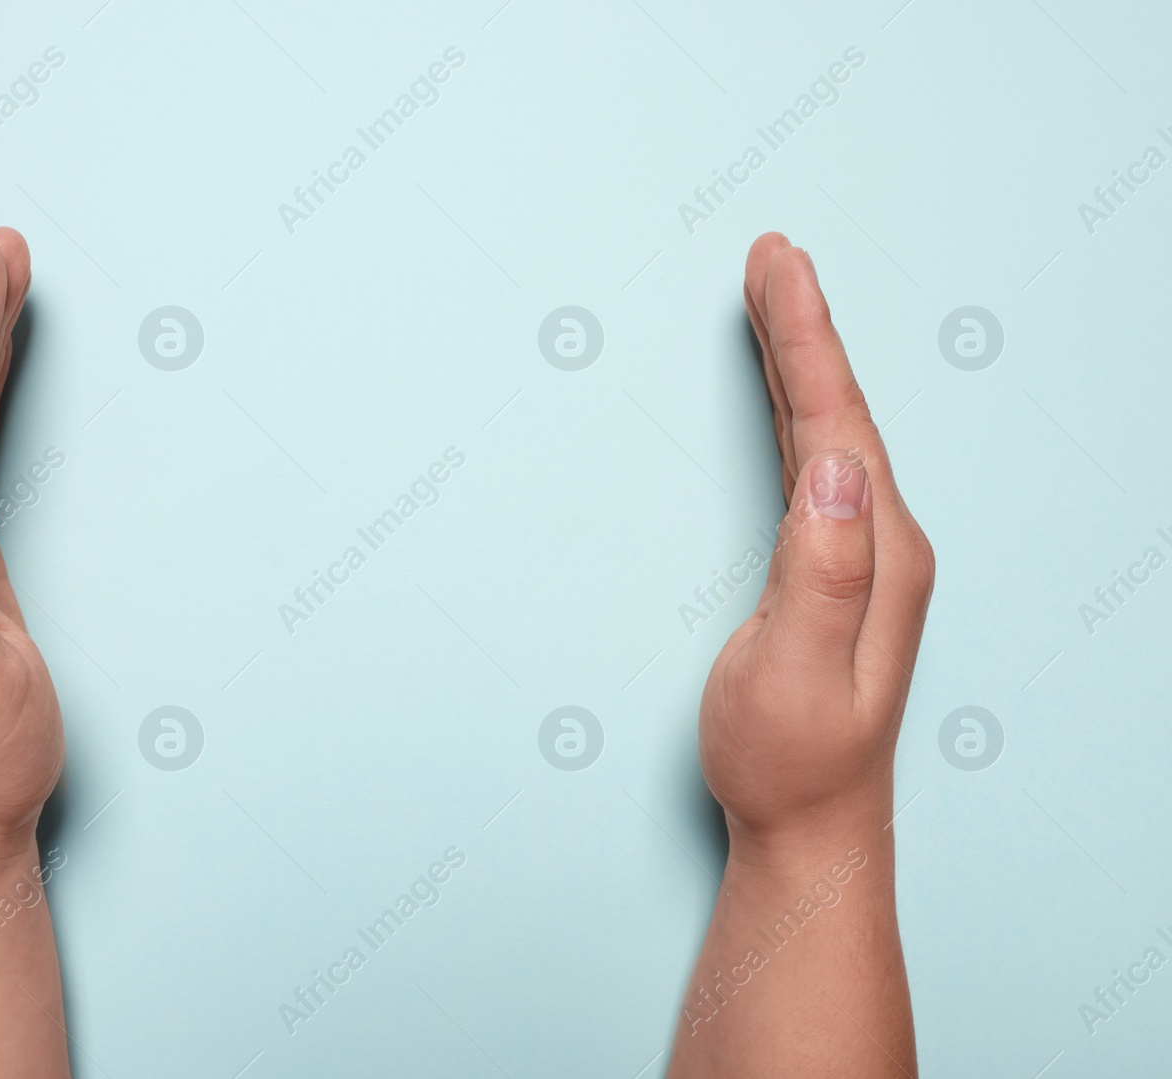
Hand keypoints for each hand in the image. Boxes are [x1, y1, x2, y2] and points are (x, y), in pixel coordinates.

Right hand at [666, 234, 928, 1077]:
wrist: (809, 828)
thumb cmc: (791, 762)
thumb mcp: (796, 674)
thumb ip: (820, 571)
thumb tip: (839, 467)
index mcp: (878, 555)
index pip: (838, 423)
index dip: (805, 341)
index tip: (778, 269)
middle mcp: (884, 544)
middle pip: (842, 410)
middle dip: (804, 327)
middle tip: (773, 255)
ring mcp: (865, 558)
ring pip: (834, 431)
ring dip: (804, 358)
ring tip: (778, 298)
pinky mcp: (836, 572)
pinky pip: (819, 464)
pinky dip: (799, 411)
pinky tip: (789, 399)